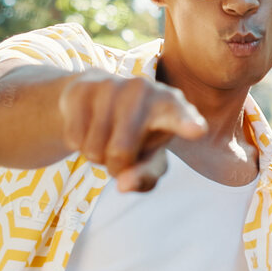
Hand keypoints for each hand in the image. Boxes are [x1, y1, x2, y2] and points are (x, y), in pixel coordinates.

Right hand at [56, 71, 206, 190]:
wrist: (100, 98)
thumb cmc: (138, 135)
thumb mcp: (149, 159)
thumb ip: (144, 177)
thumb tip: (123, 185)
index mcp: (172, 105)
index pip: (180, 116)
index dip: (187, 123)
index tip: (197, 130)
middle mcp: (145, 89)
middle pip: (120, 153)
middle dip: (115, 166)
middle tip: (121, 154)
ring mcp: (112, 85)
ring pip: (94, 149)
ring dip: (97, 156)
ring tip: (107, 136)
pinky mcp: (82, 88)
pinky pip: (74, 138)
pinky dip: (79, 144)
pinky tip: (90, 127)